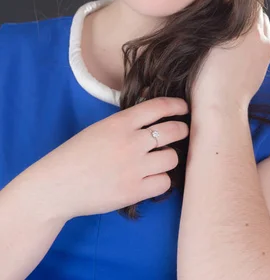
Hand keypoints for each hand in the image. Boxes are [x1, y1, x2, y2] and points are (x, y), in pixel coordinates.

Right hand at [27, 97, 188, 221]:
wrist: (58, 185)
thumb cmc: (77, 154)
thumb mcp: (101, 128)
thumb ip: (127, 123)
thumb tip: (155, 117)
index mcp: (120, 122)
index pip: (158, 107)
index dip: (176, 105)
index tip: (184, 108)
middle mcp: (131, 142)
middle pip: (173, 131)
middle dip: (182, 130)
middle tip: (182, 132)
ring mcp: (134, 167)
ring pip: (172, 158)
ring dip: (170, 157)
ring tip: (161, 159)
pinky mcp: (134, 191)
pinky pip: (164, 183)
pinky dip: (161, 180)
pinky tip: (153, 178)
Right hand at [191, 6, 269, 112]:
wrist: (221, 105)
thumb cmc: (207, 73)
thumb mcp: (207, 39)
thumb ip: (219, 17)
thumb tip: (224, 2)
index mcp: (248, 27)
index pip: (246, 0)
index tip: (221, 0)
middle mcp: (262, 36)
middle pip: (257, 12)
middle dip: (244, 10)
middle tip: (225, 13)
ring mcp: (266, 50)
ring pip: (262, 27)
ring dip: (250, 25)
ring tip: (231, 31)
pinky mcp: (265, 63)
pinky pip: (263, 41)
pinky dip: (253, 38)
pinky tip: (236, 47)